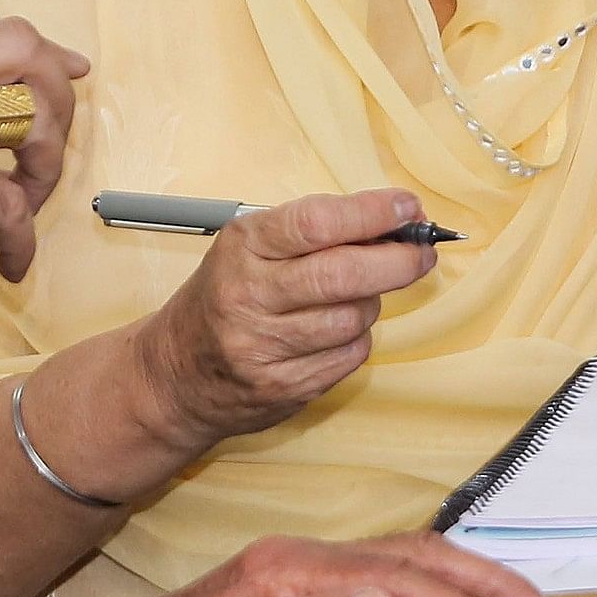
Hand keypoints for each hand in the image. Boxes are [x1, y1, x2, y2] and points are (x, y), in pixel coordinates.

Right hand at [0, 16, 87, 322]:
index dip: (31, 52)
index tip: (63, 74)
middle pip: (16, 48)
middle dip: (55, 89)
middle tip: (54, 139)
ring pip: (27, 119)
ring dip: (45, 168)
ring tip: (28, 207)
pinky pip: (9, 205)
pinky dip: (22, 238)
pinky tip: (11, 262)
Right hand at [124, 191, 439, 453]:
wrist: (175, 374)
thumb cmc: (224, 296)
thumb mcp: (250, 248)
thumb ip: (313, 232)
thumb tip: (393, 222)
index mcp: (243, 248)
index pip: (317, 223)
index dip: (372, 214)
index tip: (408, 209)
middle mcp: (249, 296)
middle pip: (342, 275)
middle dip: (397, 261)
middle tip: (421, 253)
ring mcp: (264, 347)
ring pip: (353, 318)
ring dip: (370, 304)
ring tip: (355, 296)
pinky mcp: (282, 387)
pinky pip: (348, 356)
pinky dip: (355, 340)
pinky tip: (335, 332)